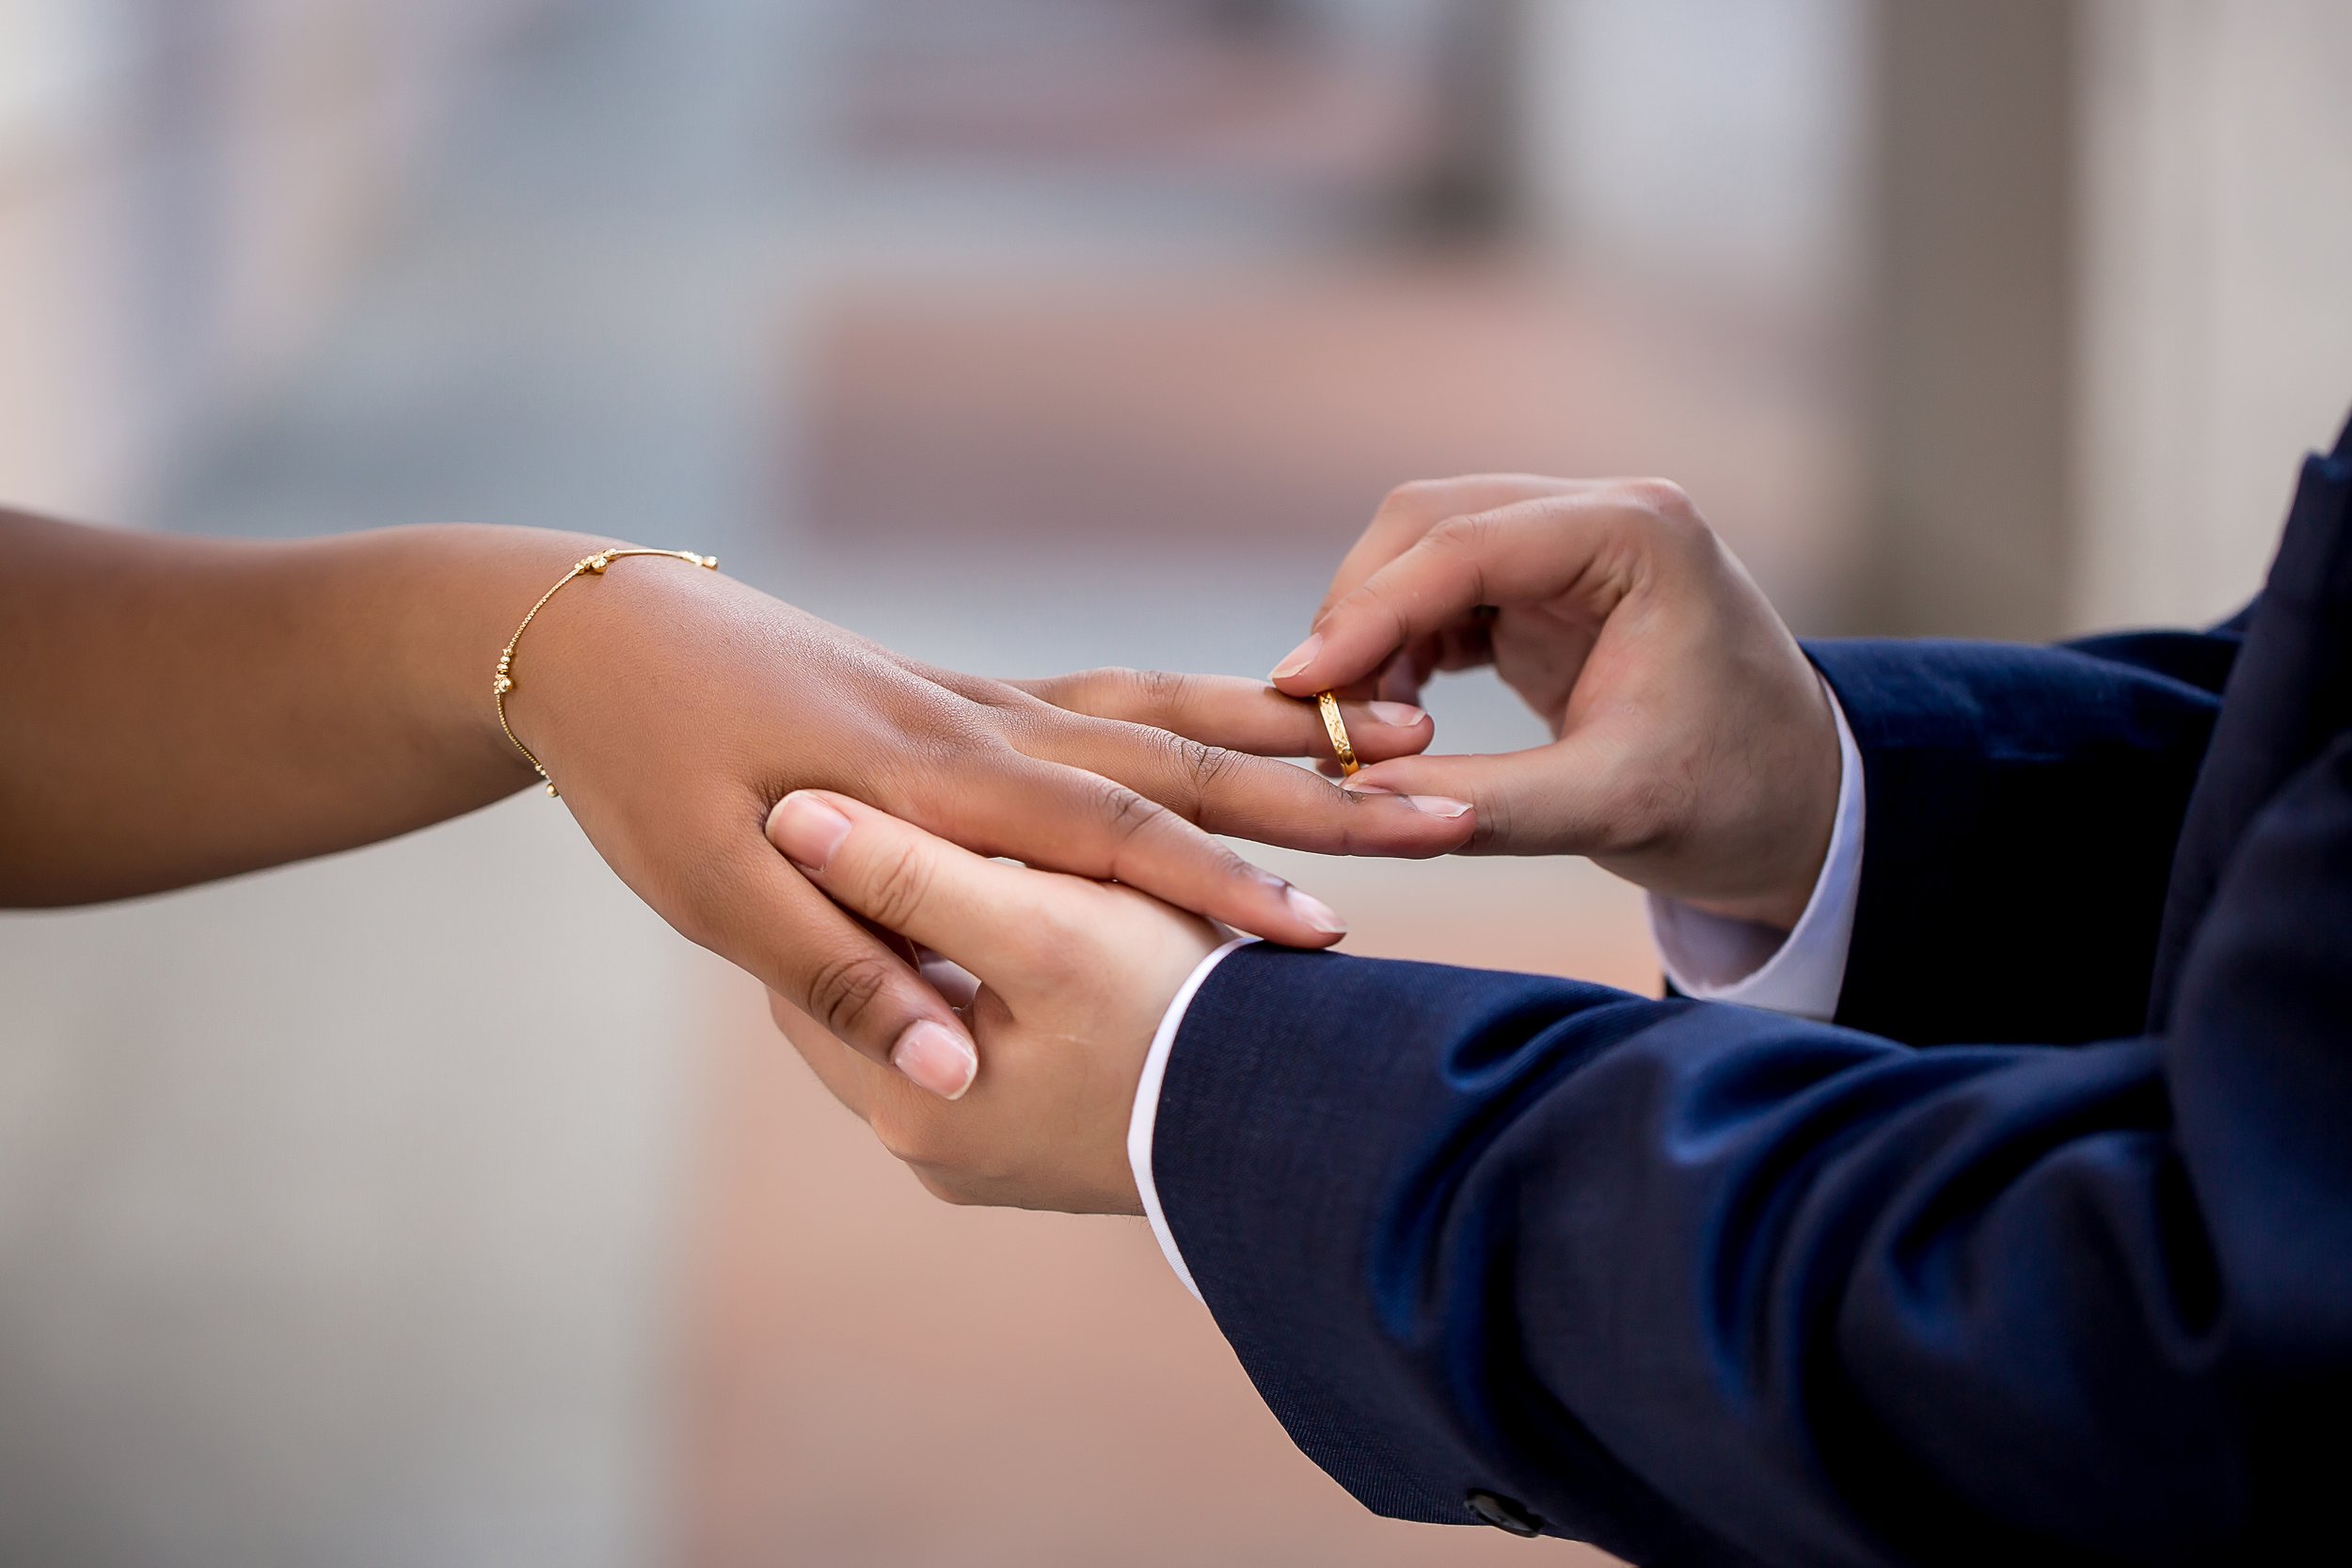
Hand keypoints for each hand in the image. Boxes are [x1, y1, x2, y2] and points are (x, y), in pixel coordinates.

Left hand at [511, 560, 1454, 1096]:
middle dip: (1316, 794)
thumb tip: (944, 1060)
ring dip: (1287, 738)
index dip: (1222, 886)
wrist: (593, 637)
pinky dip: (1208, 709)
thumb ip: (835, 966)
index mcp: (933, 781)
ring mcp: (984, 704)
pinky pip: (1118, 698)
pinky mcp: (969, 698)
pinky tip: (1262, 721)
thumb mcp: (711, 884)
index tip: (1328, 934)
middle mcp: (984, 730)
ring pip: (1167, 714)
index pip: (1111, 838)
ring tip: (1402, 736)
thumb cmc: (644, 769)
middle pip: (1182, 760)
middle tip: (1446, 804)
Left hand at [764, 790, 1216, 1211]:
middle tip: (911, 817)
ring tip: (985, 862)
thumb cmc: (1179, 1016)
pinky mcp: (1041, 1147)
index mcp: (909, 1097)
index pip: (810, 965)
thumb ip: (912, 877)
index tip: (849, 795)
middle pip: (869, 993)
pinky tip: (1039, 924)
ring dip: (948, 944)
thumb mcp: (1043, 932)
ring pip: (931, 1013)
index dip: (827, 870)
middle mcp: (928, 1147)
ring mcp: (986, 1158)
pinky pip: (989, 1047)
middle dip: (887, 908)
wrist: (1309, 1131)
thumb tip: (791, 817)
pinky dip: (1000, 987)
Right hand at [1266, 476, 1838, 929]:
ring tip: (1350, 725)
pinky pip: (1441, 592)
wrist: (1802, 808)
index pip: (1468, 542)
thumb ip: (1481, 805)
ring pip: (1422, 550)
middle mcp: (1603, 514)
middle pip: (1429, 523)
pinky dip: (1397, 645)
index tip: (1299, 683)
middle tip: (1314, 713)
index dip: (1369, 609)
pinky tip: (1384, 714)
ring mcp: (1572, 544)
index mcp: (1640, 536)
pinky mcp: (1547, 586)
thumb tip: (1353, 796)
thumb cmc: (1734, 801)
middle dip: (1360, 612)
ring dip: (1371, 630)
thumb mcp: (1611, 812)